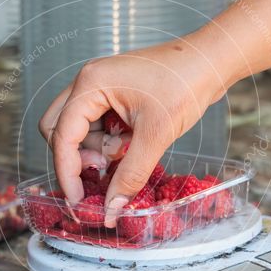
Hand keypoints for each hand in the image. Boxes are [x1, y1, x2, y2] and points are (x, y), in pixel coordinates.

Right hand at [39, 35, 230, 225]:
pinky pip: (96, 125)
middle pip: (59, 130)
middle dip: (77, 157)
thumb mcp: (156, 135)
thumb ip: (130, 174)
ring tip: (128, 150)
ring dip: (98, 149)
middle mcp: (88, 82)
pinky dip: (109, 141)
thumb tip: (113, 208)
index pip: (62, 136)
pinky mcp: (113, 95)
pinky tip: (132, 144)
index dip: (67, 173)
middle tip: (104, 170)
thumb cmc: (186, 84)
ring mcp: (100, 87)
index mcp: (91, 83)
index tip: (79, 201)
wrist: (212, 61)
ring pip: (79, 130)